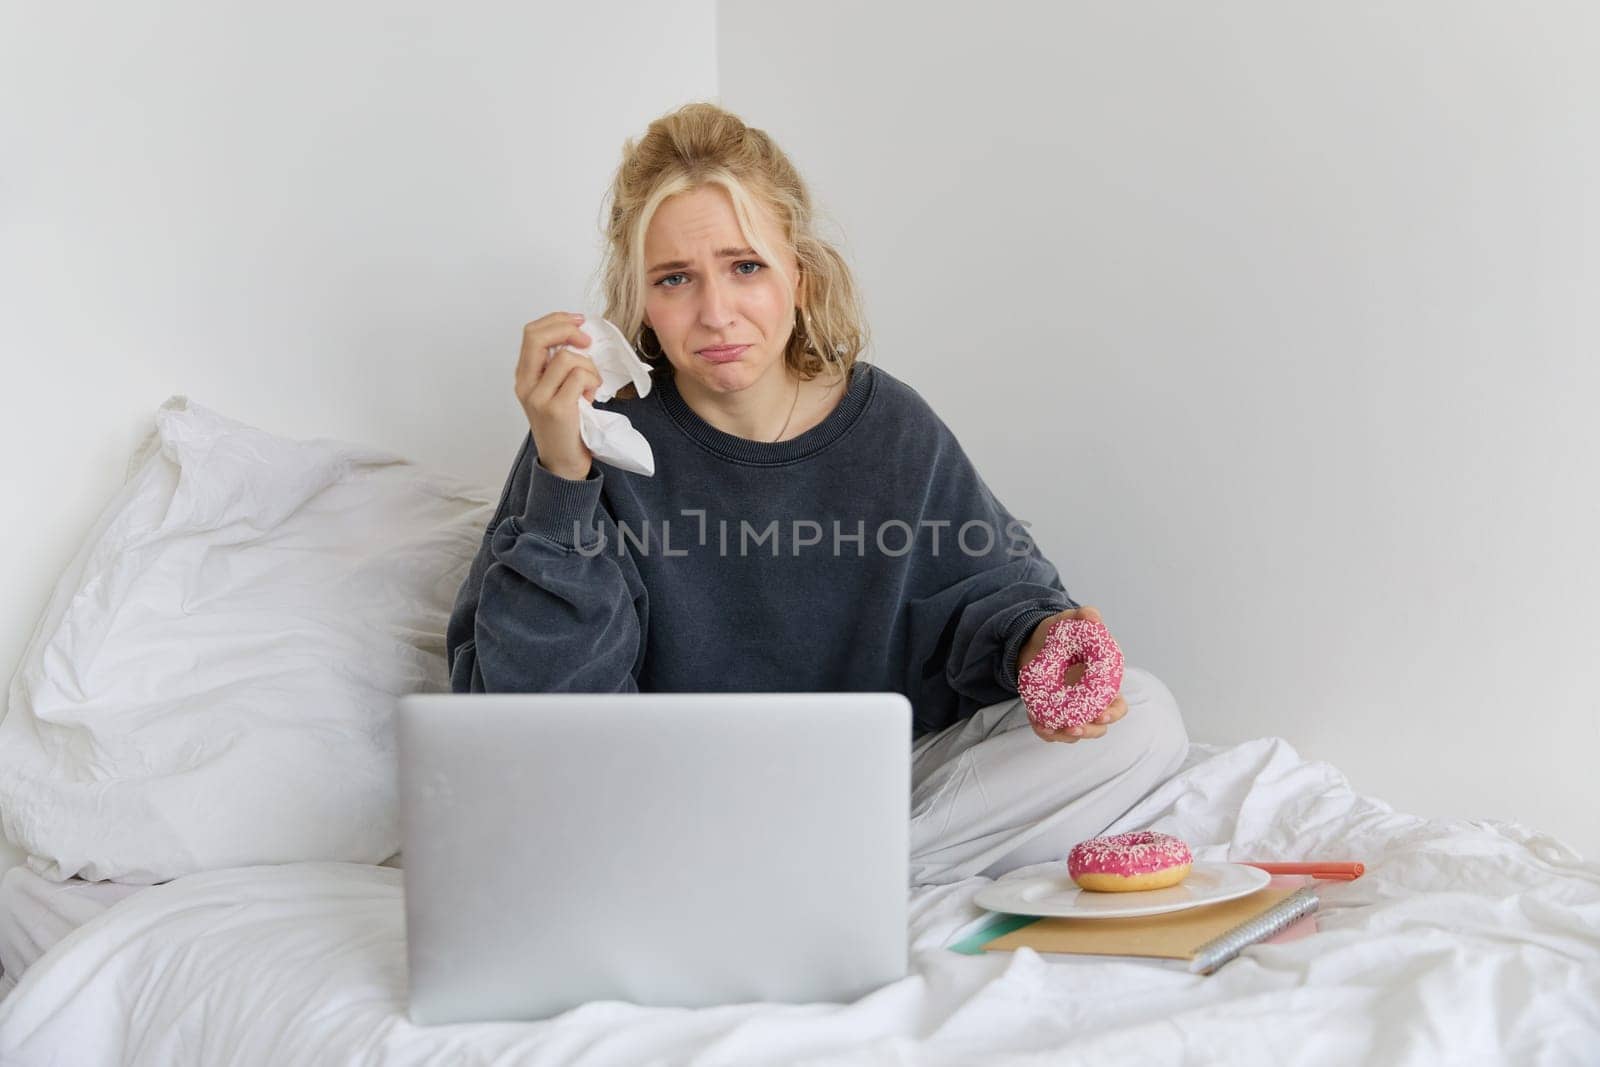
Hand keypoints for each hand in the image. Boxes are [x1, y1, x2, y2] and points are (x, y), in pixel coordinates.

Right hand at [516, 311, 602, 480]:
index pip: (532, 332)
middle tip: (587, 341)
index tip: (579, 321)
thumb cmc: (566, 425)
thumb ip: (558, 366)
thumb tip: (580, 334)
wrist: (563, 463)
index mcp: (524, 376)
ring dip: (589, 367)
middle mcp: (525, 385)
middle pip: (538, 336)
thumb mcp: (555, 390)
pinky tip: (591, 398)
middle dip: (568, 329)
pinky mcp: (556, 409)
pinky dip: (593, 382)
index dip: (557, 320)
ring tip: (590, 386)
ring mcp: (539, 397)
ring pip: (567, 357)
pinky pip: (580, 376)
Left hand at [1016, 605, 1127, 743]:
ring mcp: (1070, 710)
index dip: (1113, 713)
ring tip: (1049, 728)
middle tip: (1074, 727)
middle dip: (1088, 730)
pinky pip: (1051, 730)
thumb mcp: (1072, 622)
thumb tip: (1092, 616)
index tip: (1102, 714)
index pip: (1117, 706)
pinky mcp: (1051, 713)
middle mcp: (1090, 702)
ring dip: (1064, 735)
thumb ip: (1085, 617)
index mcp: (1103, 685)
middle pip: (1098, 727)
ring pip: (1074, 733)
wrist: (1035, 643)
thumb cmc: (1062, 635)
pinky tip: (1038, 724)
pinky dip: (1045, 731)